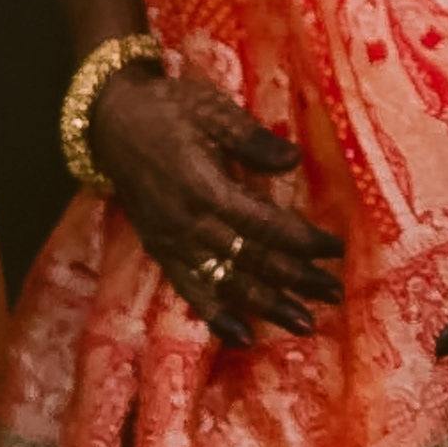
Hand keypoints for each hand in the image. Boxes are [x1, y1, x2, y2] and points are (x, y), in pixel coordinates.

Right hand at [84, 68, 342, 345]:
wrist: (112, 123)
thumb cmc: (168, 109)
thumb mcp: (212, 110)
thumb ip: (252, 140)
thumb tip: (293, 160)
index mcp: (204, 187)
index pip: (264, 225)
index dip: (301, 240)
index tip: (335, 250)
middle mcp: (188, 223)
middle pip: (251, 260)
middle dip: (296, 279)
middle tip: (334, 294)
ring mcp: (173, 242)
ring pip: (227, 282)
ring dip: (268, 306)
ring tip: (304, 324)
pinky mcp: (161, 251)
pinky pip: (191, 292)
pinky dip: (217, 316)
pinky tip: (243, 337)